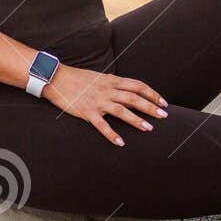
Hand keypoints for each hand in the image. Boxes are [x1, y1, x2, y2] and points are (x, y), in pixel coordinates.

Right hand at [40, 64, 168, 146]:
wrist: (56, 78)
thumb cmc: (78, 78)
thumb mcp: (99, 77)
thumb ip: (113, 83)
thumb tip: (127, 89)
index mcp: (112, 80)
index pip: (137, 86)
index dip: (152, 94)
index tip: (163, 102)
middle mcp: (107, 90)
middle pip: (134, 98)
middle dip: (151, 107)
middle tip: (164, 115)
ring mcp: (97, 101)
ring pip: (121, 110)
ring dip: (137, 120)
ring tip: (149, 129)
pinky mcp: (87, 112)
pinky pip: (102, 125)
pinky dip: (112, 134)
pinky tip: (121, 143)